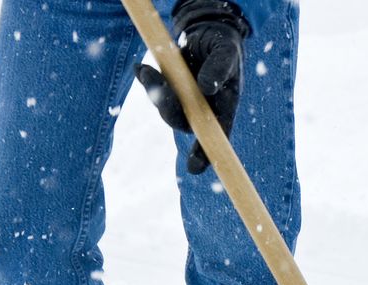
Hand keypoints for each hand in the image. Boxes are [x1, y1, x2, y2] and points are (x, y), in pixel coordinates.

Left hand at [135, 0, 250, 175]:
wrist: (207, 33)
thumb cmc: (223, 45)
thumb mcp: (226, 51)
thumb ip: (219, 68)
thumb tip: (206, 88)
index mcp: (224, 107)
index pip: (217, 136)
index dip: (205, 154)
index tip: (193, 168)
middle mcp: (203, 110)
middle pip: (181, 122)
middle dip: (166, 107)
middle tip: (155, 81)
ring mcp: (185, 101)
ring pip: (165, 107)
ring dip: (153, 90)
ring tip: (145, 70)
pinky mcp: (170, 89)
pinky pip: (155, 91)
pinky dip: (146, 80)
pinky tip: (141, 69)